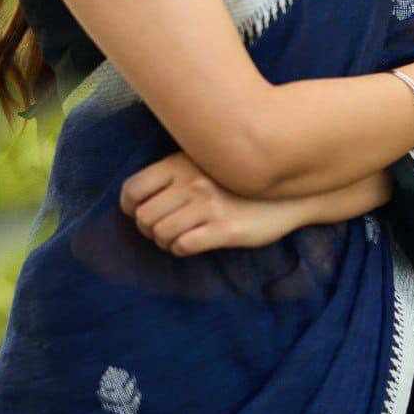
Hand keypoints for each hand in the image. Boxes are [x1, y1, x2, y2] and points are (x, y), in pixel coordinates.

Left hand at [119, 152, 394, 256]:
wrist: (284, 192)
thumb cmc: (237, 180)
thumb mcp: (203, 164)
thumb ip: (174, 173)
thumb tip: (139, 197)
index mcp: (179, 164)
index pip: (133, 189)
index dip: (129, 207)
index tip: (138, 213)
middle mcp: (190, 183)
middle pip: (144, 217)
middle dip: (149, 229)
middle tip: (163, 230)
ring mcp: (207, 206)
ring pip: (160, 234)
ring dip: (165, 241)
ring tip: (179, 238)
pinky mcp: (223, 229)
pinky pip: (183, 246)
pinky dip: (181, 249)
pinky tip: (193, 243)